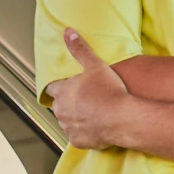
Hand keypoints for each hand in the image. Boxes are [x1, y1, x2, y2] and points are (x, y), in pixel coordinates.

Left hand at [46, 28, 138, 150]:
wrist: (122, 119)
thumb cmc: (109, 92)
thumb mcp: (95, 65)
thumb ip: (79, 49)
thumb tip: (68, 32)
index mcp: (62, 92)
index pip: (52, 88)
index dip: (60, 86)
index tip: (68, 86)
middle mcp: (61, 111)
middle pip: (59, 105)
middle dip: (68, 102)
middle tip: (85, 99)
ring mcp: (68, 127)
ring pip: (67, 121)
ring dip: (75, 117)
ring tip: (92, 112)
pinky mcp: (78, 141)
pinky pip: (77, 136)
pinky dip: (84, 132)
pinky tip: (95, 126)